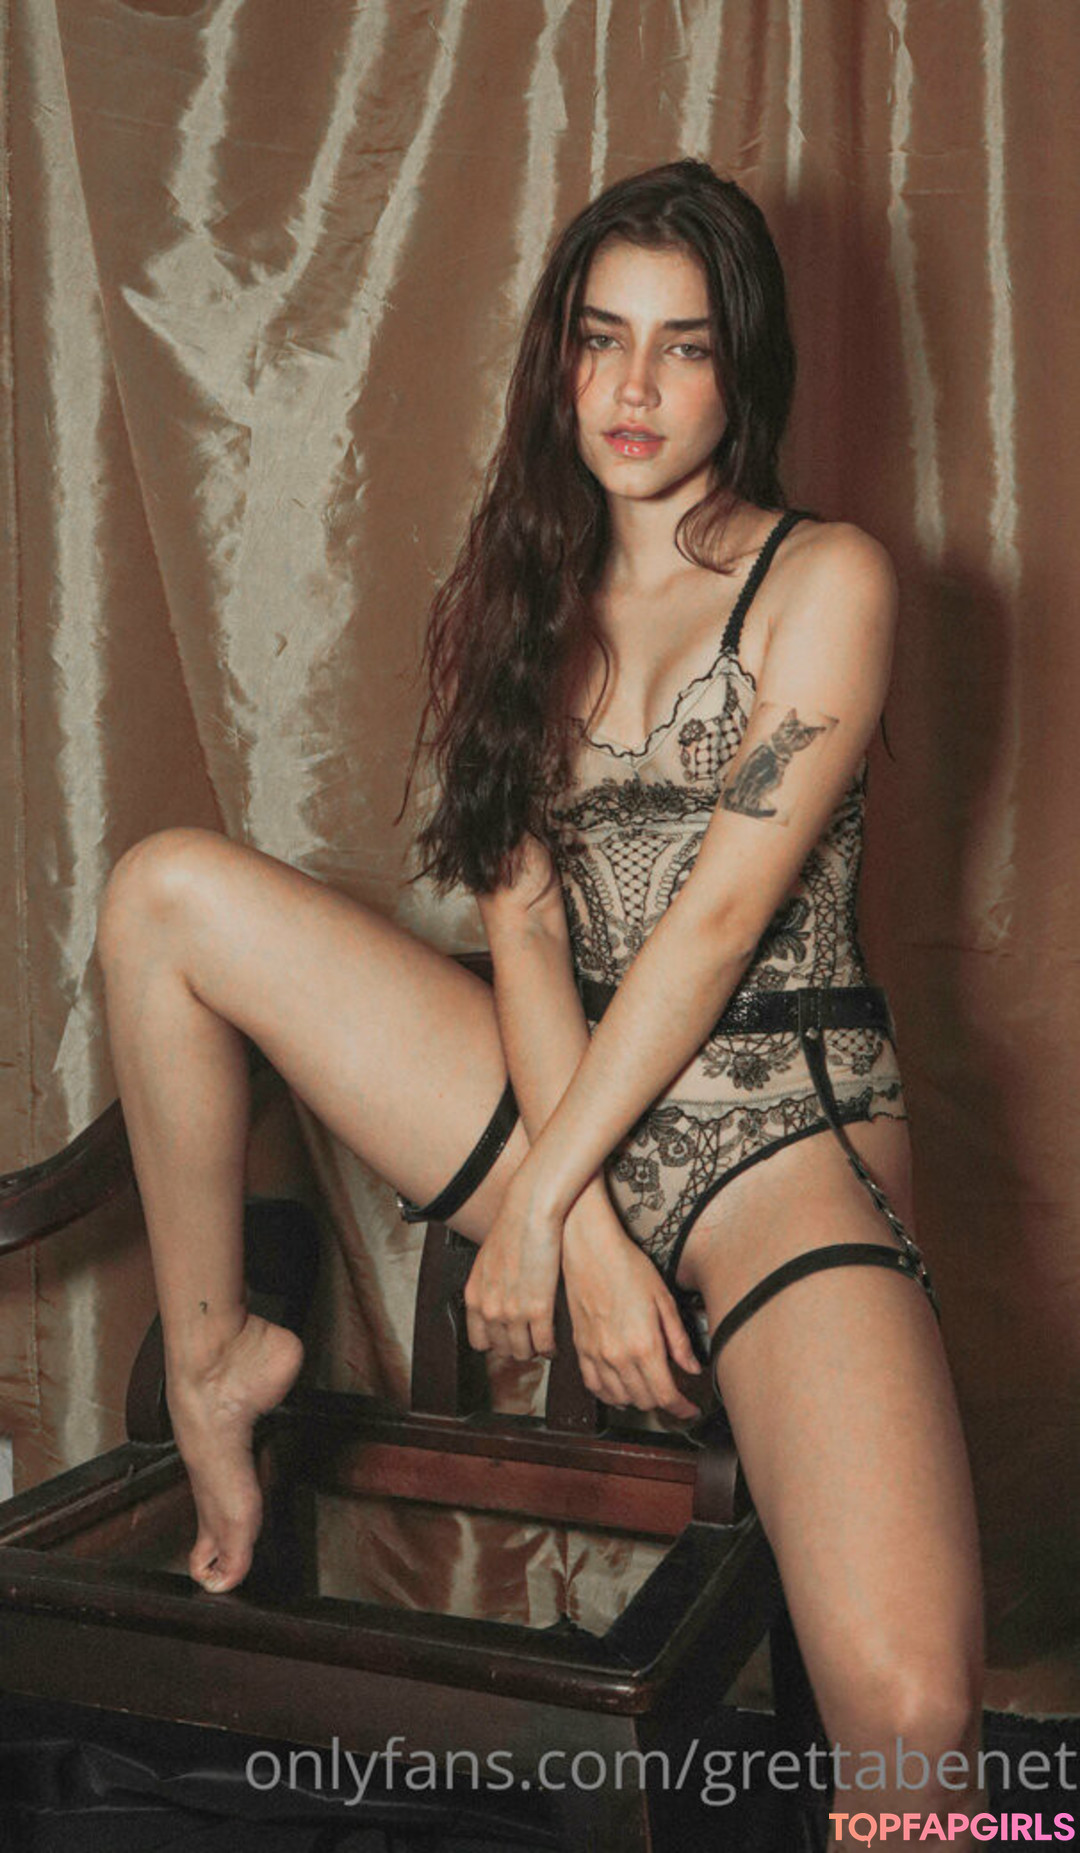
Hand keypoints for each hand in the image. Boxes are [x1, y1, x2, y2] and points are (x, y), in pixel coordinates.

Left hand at [463, 1167, 562, 1361]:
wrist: (530, 1212)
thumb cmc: (512, 1229)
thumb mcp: (487, 1260)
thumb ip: (488, 1286)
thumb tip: (496, 1298)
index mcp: (475, 1297)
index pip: (479, 1341)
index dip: (495, 1343)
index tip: (507, 1339)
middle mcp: (490, 1309)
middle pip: (501, 1350)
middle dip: (516, 1349)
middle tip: (529, 1343)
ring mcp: (513, 1312)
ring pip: (523, 1352)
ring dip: (534, 1351)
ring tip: (543, 1344)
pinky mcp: (539, 1309)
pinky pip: (544, 1344)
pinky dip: (551, 1347)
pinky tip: (555, 1342)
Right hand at [561, 1200, 701, 1418]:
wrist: (590, 1251)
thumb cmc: (629, 1268)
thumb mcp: (664, 1300)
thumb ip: (679, 1340)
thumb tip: (692, 1367)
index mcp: (644, 1345)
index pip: (665, 1395)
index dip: (681, 1408)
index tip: (689, 1409)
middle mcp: (618, 1356)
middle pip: (644, 1400)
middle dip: (663, 1402)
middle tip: (675, 1393)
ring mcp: (596, 1355)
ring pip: (620, 1399)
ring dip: (639, 1399)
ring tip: (650, 1388)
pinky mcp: (580, 1349)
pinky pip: (594, 1387)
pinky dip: (610, 1395)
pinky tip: (621, 1387)